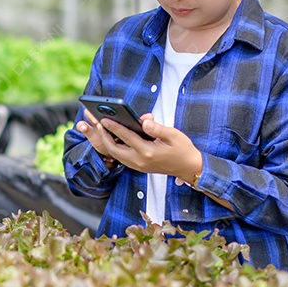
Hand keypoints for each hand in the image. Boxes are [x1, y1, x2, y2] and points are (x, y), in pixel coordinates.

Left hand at [77, 111, 202, 181]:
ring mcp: (138, 166)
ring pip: (116, 154)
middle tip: (99, 123)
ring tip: (103, 128)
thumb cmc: (182, 149)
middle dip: (104, 136)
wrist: (188, 167)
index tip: (104, 118)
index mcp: (148, 152)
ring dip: (107, 142)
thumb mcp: (173, 135)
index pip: (127, 137)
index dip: (114, 127)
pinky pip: (121, 158)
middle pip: (114, 149)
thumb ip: (157, 128)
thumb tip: (144, 120)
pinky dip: (115, 148)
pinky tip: (113, 138)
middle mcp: (140, 161)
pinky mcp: (138, 167)